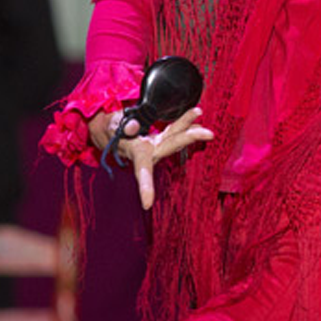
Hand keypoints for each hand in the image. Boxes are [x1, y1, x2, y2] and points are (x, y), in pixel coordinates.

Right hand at [88, 107, 213, 209]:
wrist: (112, 131)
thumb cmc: (111, 131)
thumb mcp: (111, 127)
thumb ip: (122, 127)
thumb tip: (135, 126)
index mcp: (137, 154)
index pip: (142, 170)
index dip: (145, 186)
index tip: (147, 204)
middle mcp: (151, 151)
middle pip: (171, 145)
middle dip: (189, 138)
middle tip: (209, 134)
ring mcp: (159, 144)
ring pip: (176, 136)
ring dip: (191, 128)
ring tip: (202, 116)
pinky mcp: (162, 137)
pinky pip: (176, 130)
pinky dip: (187, 124)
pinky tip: (198, 120)